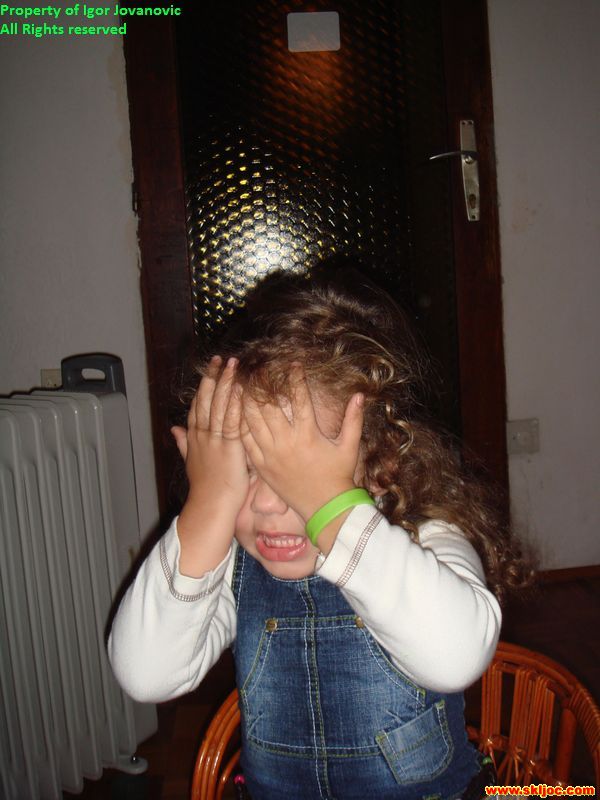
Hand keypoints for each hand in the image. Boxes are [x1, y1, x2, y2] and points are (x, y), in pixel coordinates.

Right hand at [173, 357, 248, 568]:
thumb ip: (183, 443)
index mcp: (194, 437)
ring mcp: (215, 440)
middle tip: (220, 358)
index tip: (210, 369)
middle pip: (206, 399)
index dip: (203, 386)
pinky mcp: (229, 447)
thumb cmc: (206, 488)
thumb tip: (173, 429)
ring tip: (232, 365)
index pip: (198, 405)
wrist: (210, 507)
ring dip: (225, 383)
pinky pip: (232, 420)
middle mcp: (203, 435)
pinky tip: (241, 388)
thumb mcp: (191, 462)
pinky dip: (236, 403)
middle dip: (213, 377)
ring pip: (219, 405)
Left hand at [241, 367, 363, 520]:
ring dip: (246, 400)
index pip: (299, 398)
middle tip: (259, 369)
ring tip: (243, 383)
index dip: (295, 378)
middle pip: (268, 405)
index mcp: (308, 435)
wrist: (324, 508)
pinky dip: (240, 425)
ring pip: (251, 421)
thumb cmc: (339, 476)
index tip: (293, 364)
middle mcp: (286, 442)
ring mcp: (270, 454)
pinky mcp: (261, 466)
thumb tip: (359, 395)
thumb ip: (353, 419)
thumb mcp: (350, 447)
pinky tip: (236, 411)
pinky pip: (246, 441)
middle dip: (262, 384)